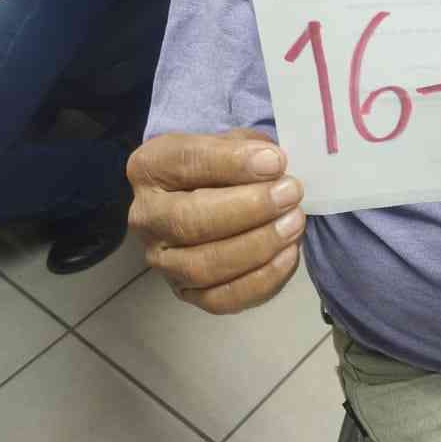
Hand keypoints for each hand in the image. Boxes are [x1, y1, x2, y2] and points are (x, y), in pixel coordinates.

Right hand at [127, 129, 305, 314]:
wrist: (210, 198)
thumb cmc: (223, 166)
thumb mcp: (232, 142)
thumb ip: (249, 148)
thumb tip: (274, 165)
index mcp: (150, 167)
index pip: (185, 162)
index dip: (233, 163)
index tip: (276, 162)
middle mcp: (146, 216)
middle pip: (189, 219)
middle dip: (249, 208)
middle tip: (290, 194)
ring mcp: (162, 260)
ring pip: (203, 264)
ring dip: (257, 245)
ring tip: (294, 223)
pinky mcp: (185, 293)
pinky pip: (221, 299)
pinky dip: (260, 280)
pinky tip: (288, 255)